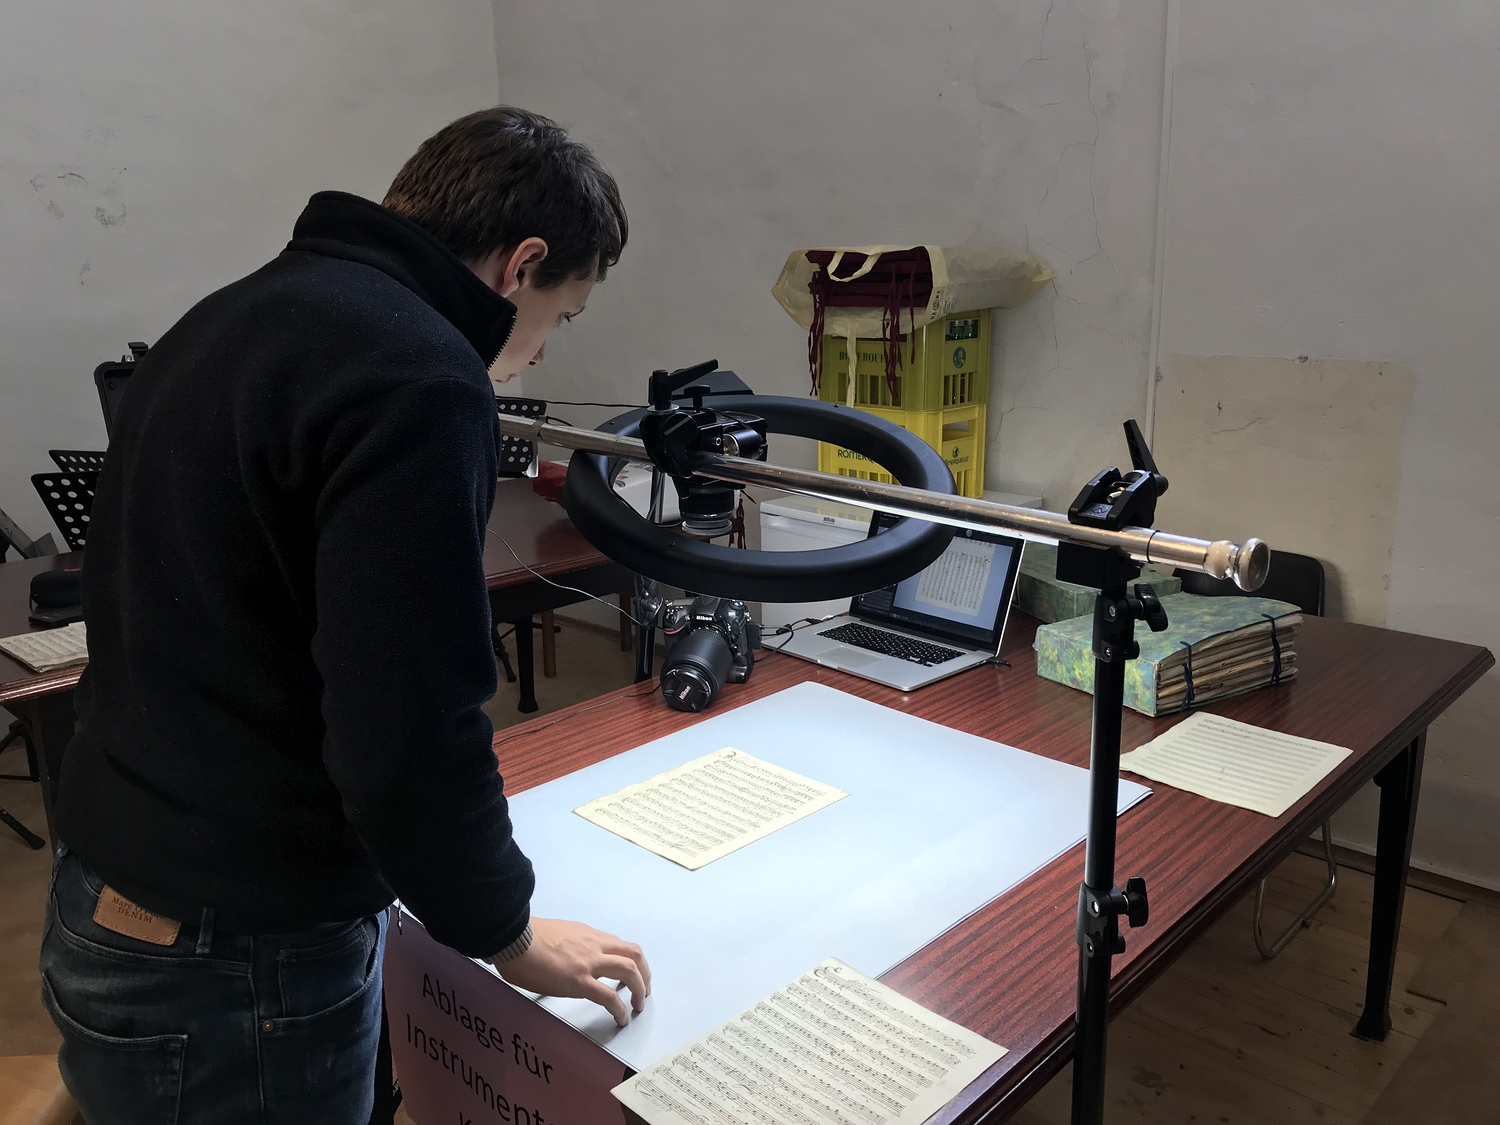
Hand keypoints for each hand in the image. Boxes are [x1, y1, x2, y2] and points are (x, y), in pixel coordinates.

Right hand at [494, 918, 650, 1026]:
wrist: (514, 938)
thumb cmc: (525, 937)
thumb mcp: (555, 934)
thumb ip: (567, 945)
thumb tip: (564, 959)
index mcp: (587, 935)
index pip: (618, 945)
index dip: (629, 961)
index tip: (630, 974)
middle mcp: (594, 945)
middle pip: (634, 955)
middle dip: (644, 974)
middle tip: (643, 991)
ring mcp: (589, 963)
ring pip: (630, 971)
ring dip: (639, 989)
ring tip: (637, 1006)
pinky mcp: (579, 981)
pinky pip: (609, 997)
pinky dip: (619, 1009)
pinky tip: (621, 1018)